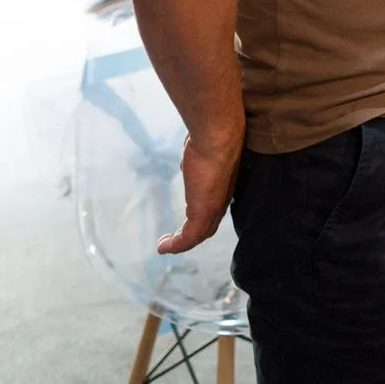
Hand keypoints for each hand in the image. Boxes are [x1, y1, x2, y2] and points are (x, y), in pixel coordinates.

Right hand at [158, 133, 241, 253]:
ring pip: (198, 235)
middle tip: (175, 239)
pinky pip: (188, 238)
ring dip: (181, 243)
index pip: (213, 208)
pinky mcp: (202, 213)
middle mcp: (221, 201)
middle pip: (207, 226)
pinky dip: (175, 246)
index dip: (202, 217)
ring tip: (165, 246)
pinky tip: (162, 247)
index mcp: (222, 186)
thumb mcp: (199, 151)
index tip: (187, 218)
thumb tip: (187, 162)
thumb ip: (193, 160)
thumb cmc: (210, 136)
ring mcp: (213, 209)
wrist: (218, 136)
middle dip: (191, 235)